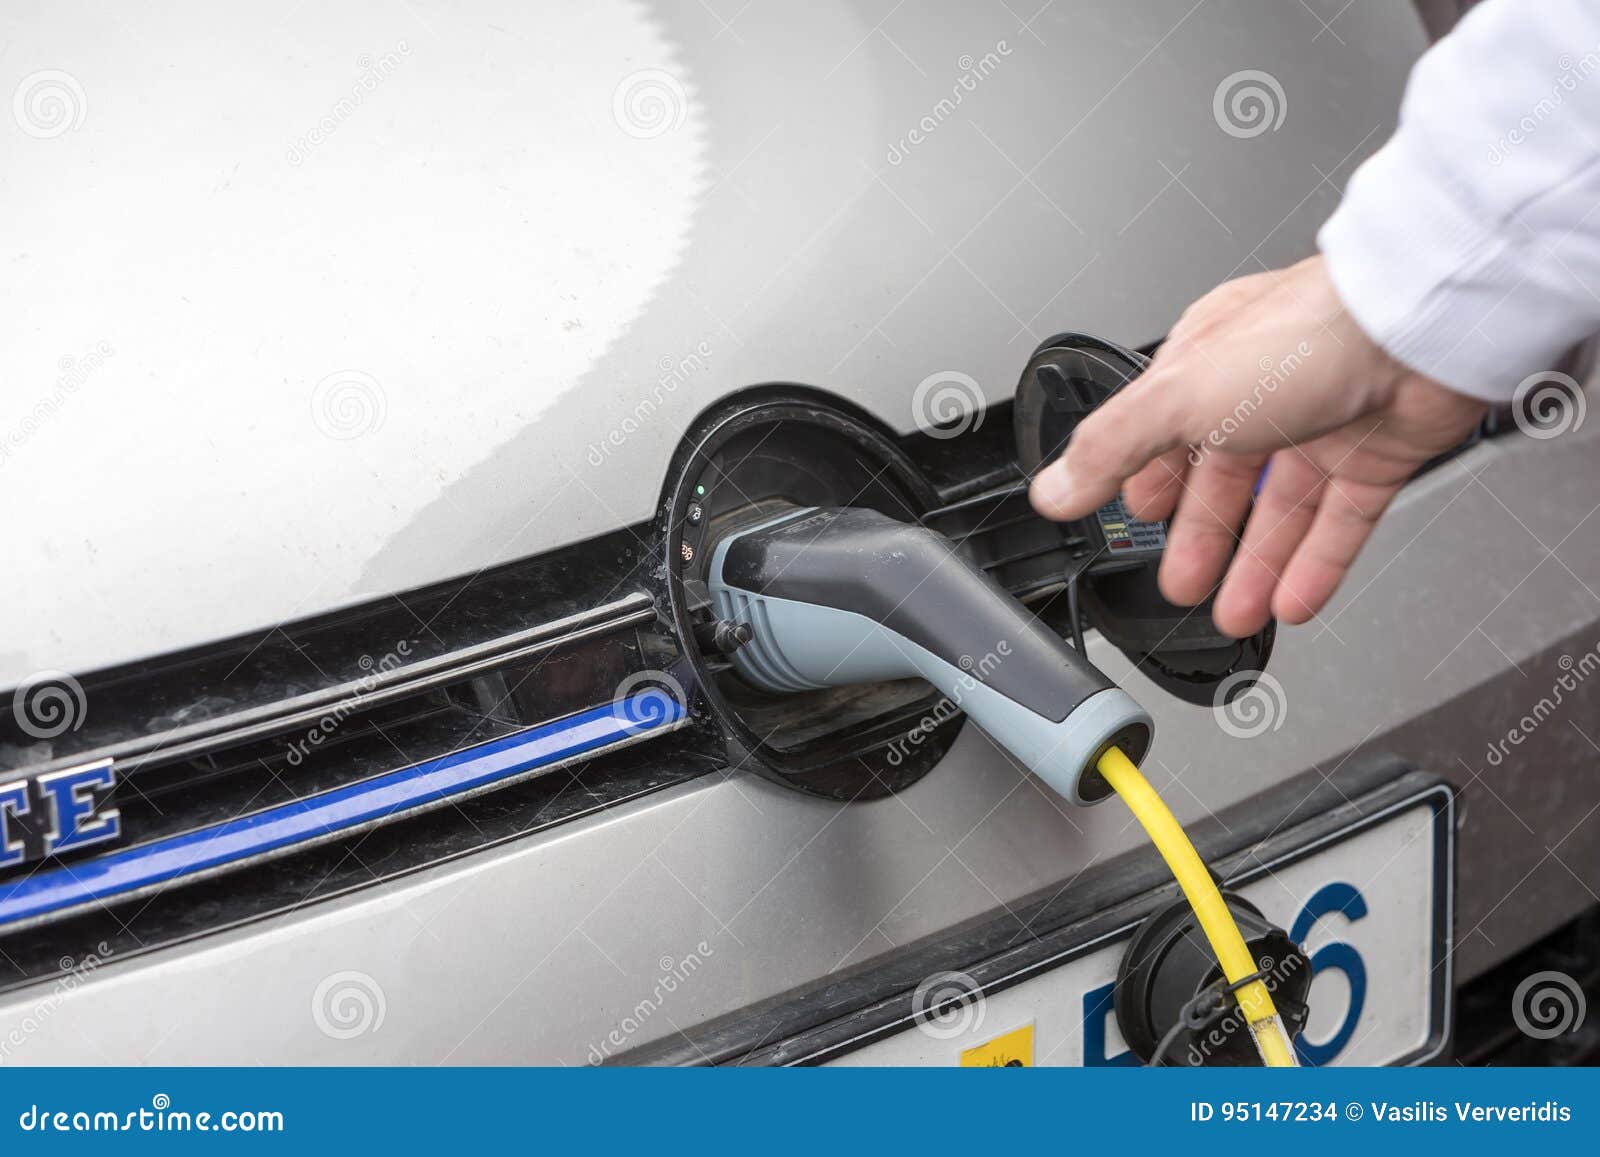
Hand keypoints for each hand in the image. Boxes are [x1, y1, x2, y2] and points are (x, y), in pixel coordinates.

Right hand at [1028, 255, 1485, 637]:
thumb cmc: (1305, 337)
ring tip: (1233, 615)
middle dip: (1198, 541)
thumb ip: (1110, 449)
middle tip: (1180, 586)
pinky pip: (1338, 524)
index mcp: (1207, 365)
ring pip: (1279, 512)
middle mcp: (1264, 391)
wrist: (1420, 330)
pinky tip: (1292, 602)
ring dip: (1253, 568)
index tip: (1133, 522)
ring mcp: (1324, 423)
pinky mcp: (1377, 454)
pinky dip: (1313, 567)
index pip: (1164, 432)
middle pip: (1222, 482)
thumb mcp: (1175, 397)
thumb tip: (1053, 489)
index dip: (1146, 483)